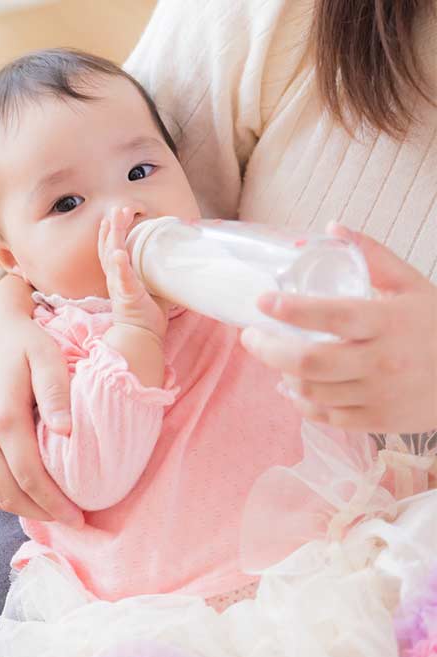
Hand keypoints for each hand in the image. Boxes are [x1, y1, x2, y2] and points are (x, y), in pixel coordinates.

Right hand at [0, 276, 84, 527]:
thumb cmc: (23, 339)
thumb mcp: (46, 356)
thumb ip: (56, 394)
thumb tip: (67, 433)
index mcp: (3, 418)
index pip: (31, 479)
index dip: (55, 505)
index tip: (79, 518)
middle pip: (9, 494)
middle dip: (41, 514)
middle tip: (70, 520)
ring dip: (19, 508)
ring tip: (48, 510)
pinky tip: (21, 493)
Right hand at [99, 206, 169, 338]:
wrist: (141, 336)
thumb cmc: (147, 315)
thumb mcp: (154, 288)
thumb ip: (160, 274)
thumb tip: (180, 261)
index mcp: (119, 276)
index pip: (110, 249)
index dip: (110, 232)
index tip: (114, 215)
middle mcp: (115, 278)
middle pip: (108, 246)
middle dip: (112, 226)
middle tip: (118, 208)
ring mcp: (119, 285)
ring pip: (111, 256)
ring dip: (113, 236)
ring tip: (114, 220)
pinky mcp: (126, 294)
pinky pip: (121, 278)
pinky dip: (119, 265)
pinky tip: (119, 253)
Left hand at [240, 222, 436, 432]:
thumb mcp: (411, 285)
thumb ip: (373, 256)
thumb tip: (333, 228)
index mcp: (388, 322)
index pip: (331, 315)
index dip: (291, 310)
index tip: (262, 301)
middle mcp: (382, 361)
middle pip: (309, 361)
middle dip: (268, 349)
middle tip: (250, 336)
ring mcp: (379, 395)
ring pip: (311, 391)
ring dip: (281, 373)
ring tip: (273, 356)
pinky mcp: (378, 421)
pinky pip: (326, 416)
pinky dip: (301, 402)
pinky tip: (292, 386)